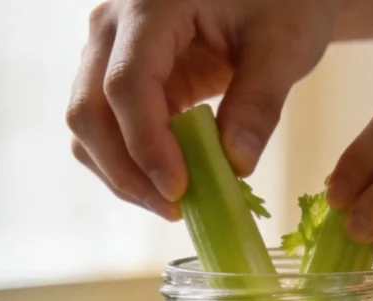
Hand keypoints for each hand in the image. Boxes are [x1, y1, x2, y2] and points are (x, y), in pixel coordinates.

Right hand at [67, 0, 337, 218]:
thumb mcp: (284, 44)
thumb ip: (259, 101)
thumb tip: (236, 165)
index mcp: (150, 5)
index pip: (126, 84)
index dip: (147, 144)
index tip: (179, 189)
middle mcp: (112, 27)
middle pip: (88, 110)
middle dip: (125, 171)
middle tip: (175, 209)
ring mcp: (108, 53)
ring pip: (87, 127)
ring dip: (122, 174)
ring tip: (174, 204)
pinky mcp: (120, 79)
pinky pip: (106, 131)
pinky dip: (130, 165)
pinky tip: (169, 184)